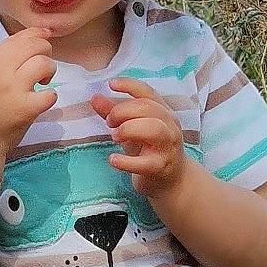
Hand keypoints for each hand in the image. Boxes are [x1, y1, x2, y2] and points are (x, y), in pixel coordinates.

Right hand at [0, 27, 56, 160]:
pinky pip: (50, 94)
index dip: (37, 34)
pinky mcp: (25, 109)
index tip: (46, 38)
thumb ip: (4, 58)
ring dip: (50, 72)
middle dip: (46, 52)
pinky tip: (42, 100)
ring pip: (44, 65)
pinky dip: (50, 96)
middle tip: (43, 68)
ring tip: (43, 83)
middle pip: (35, 46)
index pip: (18, 38)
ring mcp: (12, 90)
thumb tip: (37, 37)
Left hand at [93, 79, 186, 200]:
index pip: (148, 92)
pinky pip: (145, 163)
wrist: (172, 182)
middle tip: (109, 122)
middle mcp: (170, 126)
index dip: (129, 85)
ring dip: (129, 129)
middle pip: (148, 108)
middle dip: (123, 111)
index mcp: (164, 113)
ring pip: (154, 128)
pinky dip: (126, 161)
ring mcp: (168, 147)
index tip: (111, 84)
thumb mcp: (133, 129)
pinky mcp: (161, 168)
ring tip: (115, 137)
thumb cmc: (151, 151)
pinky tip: (113, 160)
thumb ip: (115, 114)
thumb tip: (95, 97)